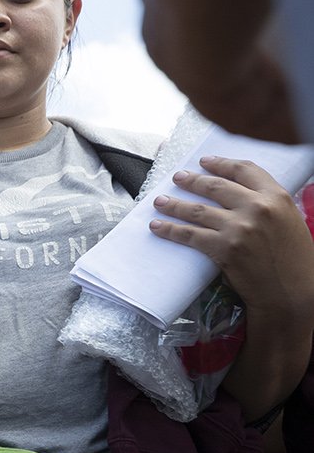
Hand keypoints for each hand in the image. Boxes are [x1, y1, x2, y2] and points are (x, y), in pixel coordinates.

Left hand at [149, 157, 313, 314]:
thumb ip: (269, 204)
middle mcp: (257, 207)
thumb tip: (244, 194)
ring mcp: (239, 228)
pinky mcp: (223, 248)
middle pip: (216, 186)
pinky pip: (189, 235)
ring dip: (174, 204)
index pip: (244, 170)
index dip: (221, 164)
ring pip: (197, 210)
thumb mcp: (289, 219)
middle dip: (192, 180)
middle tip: (178, 177)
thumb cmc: (294, 258)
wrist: (291, 290)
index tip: (205, 162)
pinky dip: (169, 229)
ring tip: (160, 201)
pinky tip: (157, 226)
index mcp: (277, 196)